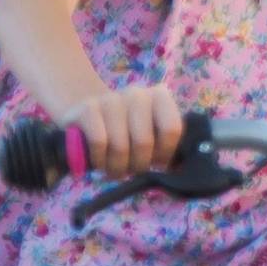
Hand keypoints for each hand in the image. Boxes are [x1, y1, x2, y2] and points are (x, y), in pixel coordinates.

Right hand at [58, 84, 183, 176]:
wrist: (87, 121)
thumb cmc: (127, 134)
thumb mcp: (151, 136)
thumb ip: (167, 147)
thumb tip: (179, 171)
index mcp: (159, 96)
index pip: (172, 129)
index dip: (164, 154)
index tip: (156, 163)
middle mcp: (137, 94)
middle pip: (144, 142)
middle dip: (137, 165)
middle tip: (131, 170)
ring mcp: (110, 99)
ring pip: (120, 146)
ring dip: (117, 167)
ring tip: (115, 169)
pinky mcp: (87, 108)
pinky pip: (99, 142)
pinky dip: (99, 160)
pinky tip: (99, 162)